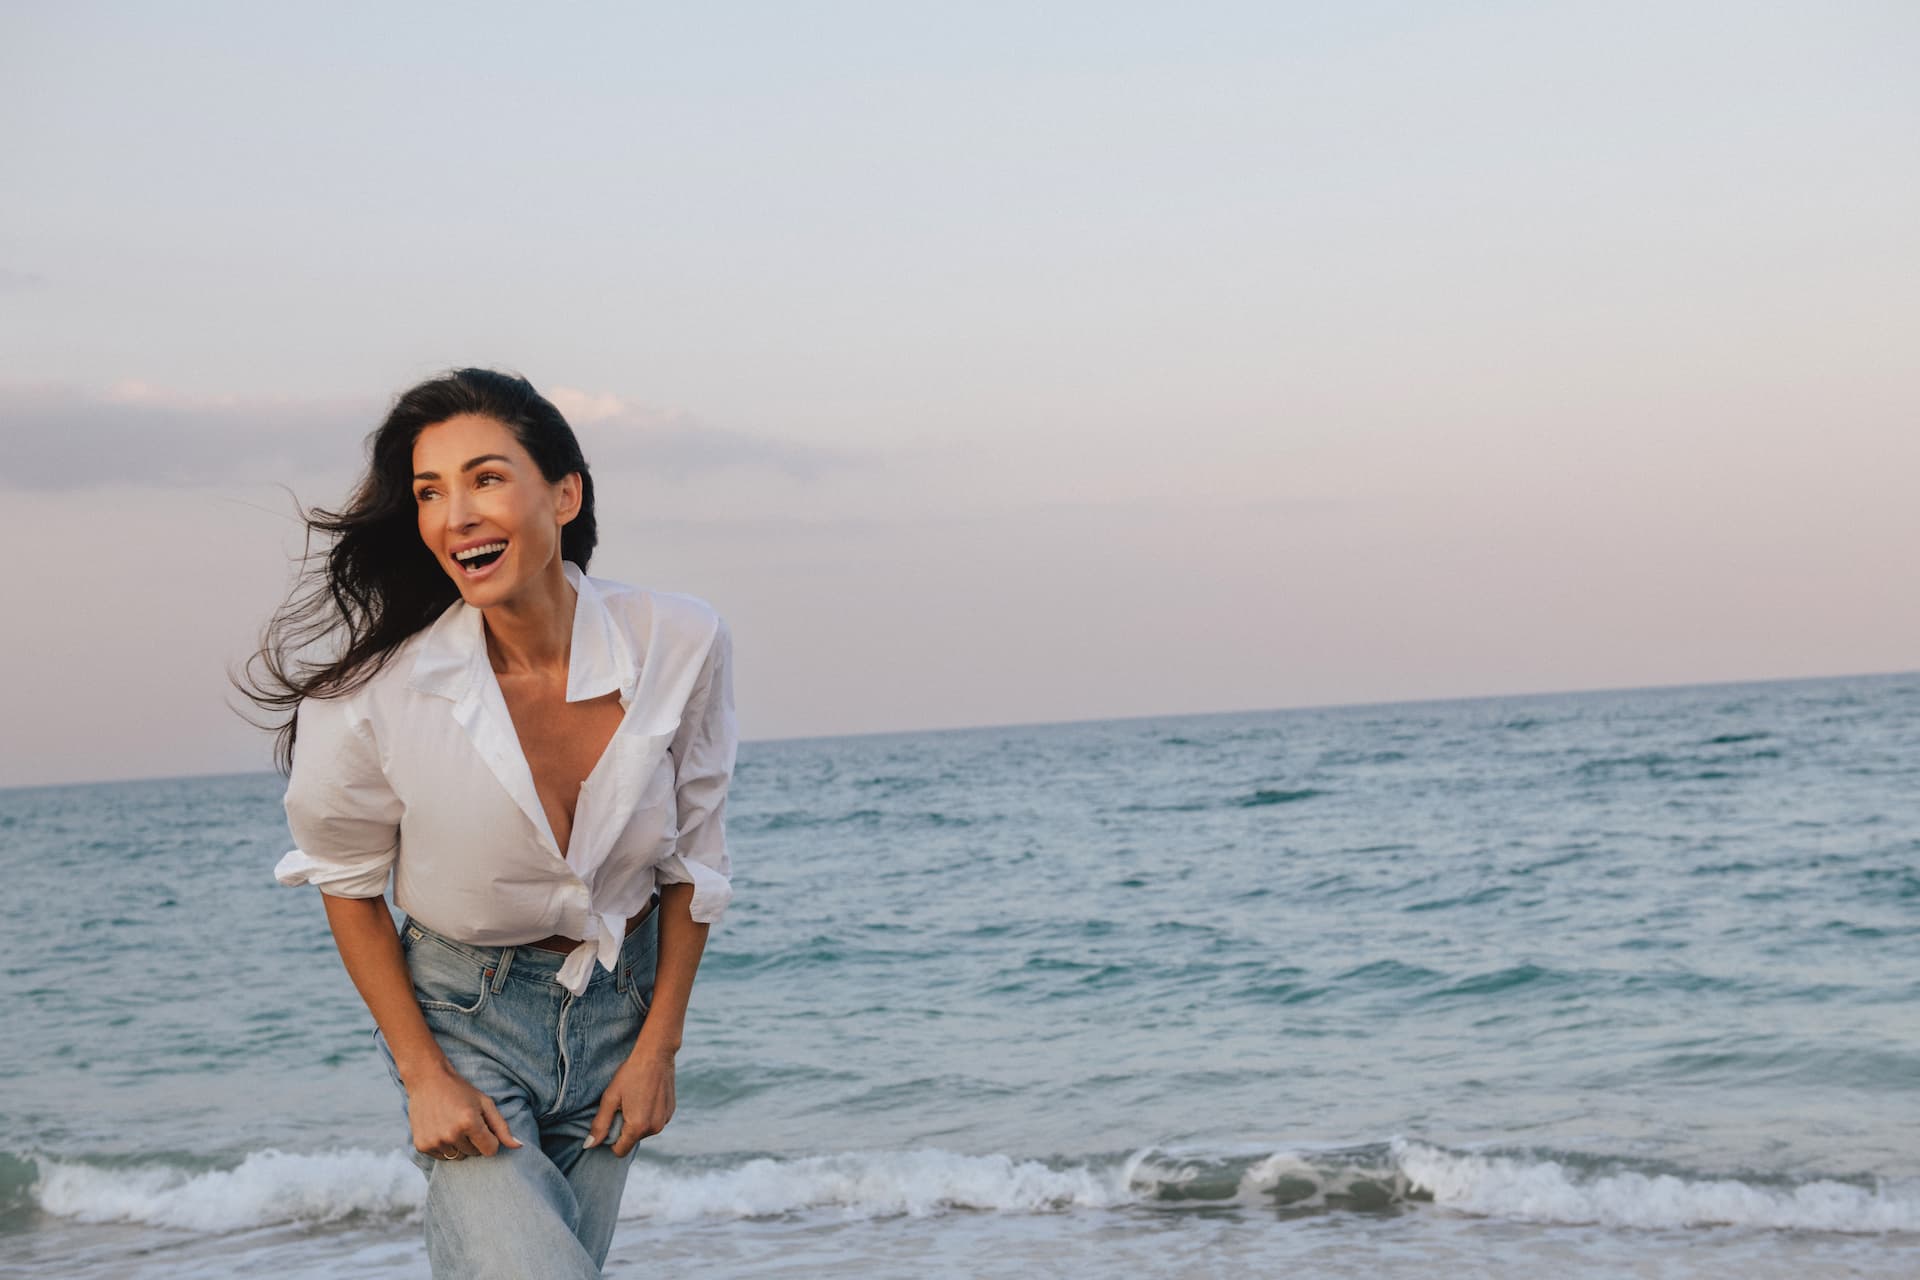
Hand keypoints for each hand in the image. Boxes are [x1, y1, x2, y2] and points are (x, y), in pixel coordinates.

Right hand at [406, 1063, 522, 1158]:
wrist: (428, 1080)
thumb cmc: (460, 1090)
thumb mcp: (485, 1103)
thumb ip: (502, 1127)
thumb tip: (519, 1146)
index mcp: (469, 1122)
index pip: (490, 1150)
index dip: (490, 1139)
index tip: (483, 1127)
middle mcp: (451, 1134)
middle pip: (474, 1154)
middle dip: (474, 1141)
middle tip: (464, 1121)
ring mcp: (435, 1141)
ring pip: (458, 1157)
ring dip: (459, 1145)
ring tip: (451, 1124)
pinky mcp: (421, 1146)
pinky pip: (442, 1157)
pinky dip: (444, 1147)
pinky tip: (440, 1129)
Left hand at [585, 1047, 675, 1155]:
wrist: (656, 1054)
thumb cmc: (630, 1074)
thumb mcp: (610, 1098)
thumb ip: (599, 1125)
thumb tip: (589, 1145)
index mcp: (637, 1127)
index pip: (619, 1151)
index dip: (611, 1140)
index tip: (611, 1120)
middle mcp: (654, 1128)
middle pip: (632, 1140)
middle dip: (624, 1128)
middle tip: (623, 1105)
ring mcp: (665, 1120)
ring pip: (644, 1131)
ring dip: (637, 1121)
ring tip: (636, 1098)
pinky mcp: (670, 1112)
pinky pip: (654, 1121)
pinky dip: (648, 1114)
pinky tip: (646, 1096)